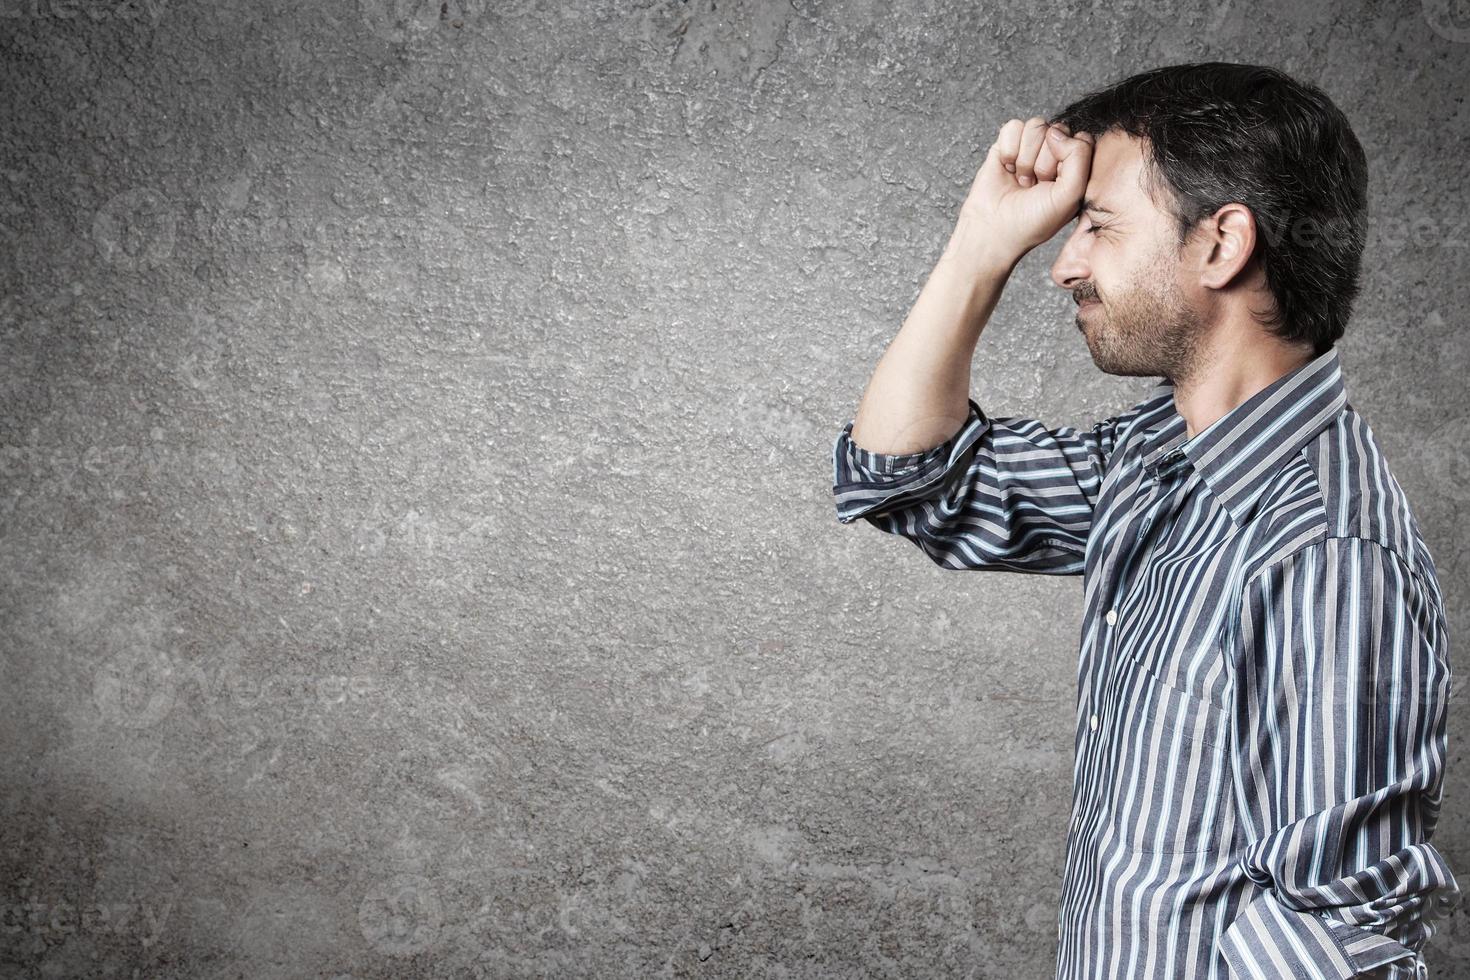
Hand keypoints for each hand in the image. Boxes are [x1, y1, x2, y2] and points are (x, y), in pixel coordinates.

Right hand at [946, 117, 1094, 267]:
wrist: (995, 231)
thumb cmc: (1034, 221)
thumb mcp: (1070, 194)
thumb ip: (1079, 156)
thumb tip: (1055, 131)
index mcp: (1074, 167)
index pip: (1081, 139)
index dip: (1068, 158)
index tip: (1056, 184)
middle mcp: (1053, 155)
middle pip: (1058, 129)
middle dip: (1044, 161)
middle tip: (1036, 185)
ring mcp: (1029, 149)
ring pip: (1035, 125)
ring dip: (1026, 157)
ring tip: (1022, 179)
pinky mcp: (1006, 146)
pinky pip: (1013, 127)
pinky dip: (1009, 149)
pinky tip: (1007, 168)